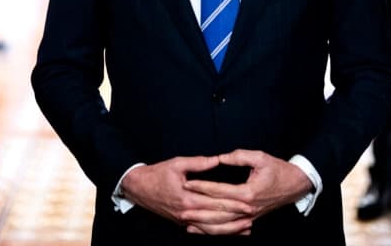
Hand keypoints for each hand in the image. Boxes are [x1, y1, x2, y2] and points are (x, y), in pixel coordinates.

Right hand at [120, 156, 253, 233]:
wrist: (138, 188)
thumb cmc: (157, 174)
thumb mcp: (177, 163)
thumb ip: (199, 163)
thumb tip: (217, 159)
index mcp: (187, 198)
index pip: (216, 203)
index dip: (233, 204)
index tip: (248, 203)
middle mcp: (187, 213)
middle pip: (216, 219)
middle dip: (235, 219)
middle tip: (252, 216)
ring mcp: (184, 220)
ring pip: (210, 229)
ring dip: (229, 230)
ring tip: (246, 228)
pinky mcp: (182, 222)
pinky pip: (202, 230)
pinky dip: (216, 232)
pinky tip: (228, 231)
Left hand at [183, 150, 312, 234]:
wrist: (297, 185)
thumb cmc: (279, 170)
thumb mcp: (260, 157)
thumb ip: (239, 157)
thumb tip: (221, 157)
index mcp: (248, 192)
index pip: (219, 191)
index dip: (202, 187)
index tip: (187, 183)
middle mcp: (247, 208)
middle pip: (218, 212)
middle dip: (198, 210)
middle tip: (180, 208)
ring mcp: (250, 216)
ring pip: (223, 224)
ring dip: (204, 224)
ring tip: (187, 222)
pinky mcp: (251, 219)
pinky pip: (231, 227)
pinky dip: (216, 230)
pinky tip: (203, 229)